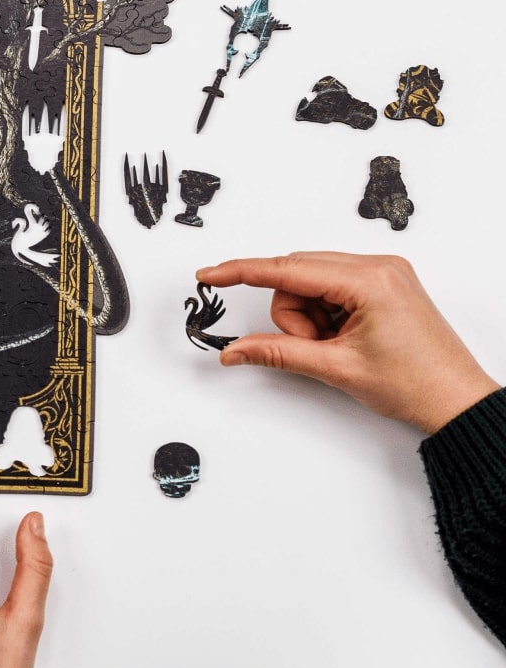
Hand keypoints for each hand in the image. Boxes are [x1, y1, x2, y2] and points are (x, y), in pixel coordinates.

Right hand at [197, 251, 499, 433]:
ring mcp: (382, 272)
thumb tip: (235, 350)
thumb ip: (277, 353)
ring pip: (309, 281)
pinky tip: (344, 337)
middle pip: (296, 275)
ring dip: (309, 316)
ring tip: (335, 346)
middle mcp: (377, 266)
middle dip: (293, 314)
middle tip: (314, 346)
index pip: (287, 269)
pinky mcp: (382, 283)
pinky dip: (324, 313)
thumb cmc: (416, 385)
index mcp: (369, 280)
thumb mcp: (336, 368)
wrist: (457, 401)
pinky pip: (329, 286)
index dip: (242, 272)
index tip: (210, 274)